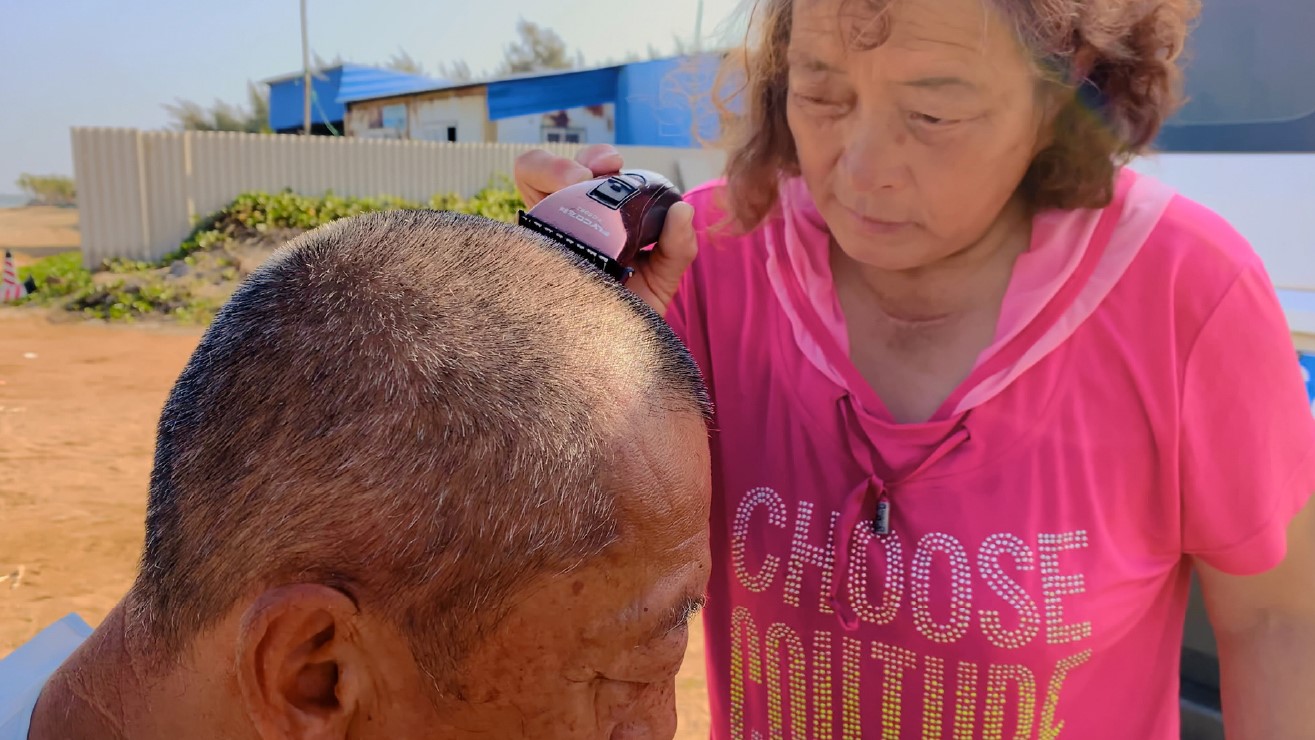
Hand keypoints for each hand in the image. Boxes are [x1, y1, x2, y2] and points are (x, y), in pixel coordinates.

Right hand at [513, 145, 696, 316]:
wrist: (610, 357)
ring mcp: (538, 234)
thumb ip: (677, 246)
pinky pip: (507, 222)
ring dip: (549, 168)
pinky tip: (549, 226)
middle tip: (586, 175)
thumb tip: (683, 209)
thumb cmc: (632, 315)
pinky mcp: (519, 254)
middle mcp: (563, 218)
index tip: (613, 166)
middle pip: (551, 165)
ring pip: (526, 176)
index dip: (597, 157)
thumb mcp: (662, 278)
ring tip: (571, 184)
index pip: (588, 169)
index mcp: (597, 215)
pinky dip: (529, 201)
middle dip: (568, 158)